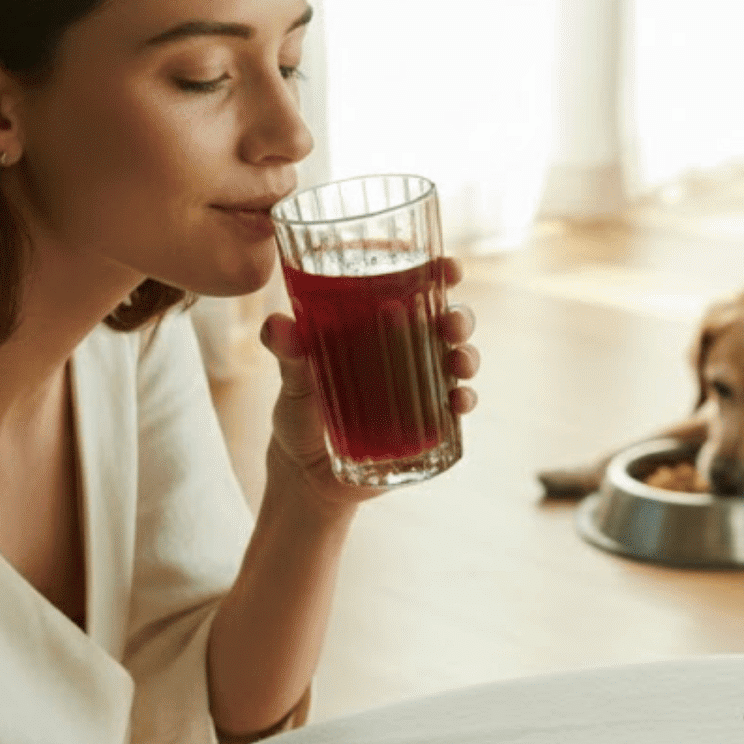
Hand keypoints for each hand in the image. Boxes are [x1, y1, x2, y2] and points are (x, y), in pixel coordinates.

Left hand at [259, 257, 481, 510]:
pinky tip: (459, 403)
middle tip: (452, 323)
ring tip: (459, 364)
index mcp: (374, 327)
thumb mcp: (292, 382)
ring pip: (457, 360)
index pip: (412, 290)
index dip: (437, 273)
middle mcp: (404, 352)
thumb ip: (288, 355)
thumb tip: (275, 325)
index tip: (450, 267)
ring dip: (467, 357)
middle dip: (459, 317)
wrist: (306, 476)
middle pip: (444, 322)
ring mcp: (419, 387)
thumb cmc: (298, 416)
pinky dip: (463, 401)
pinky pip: (455, 407)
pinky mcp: (426, 424)